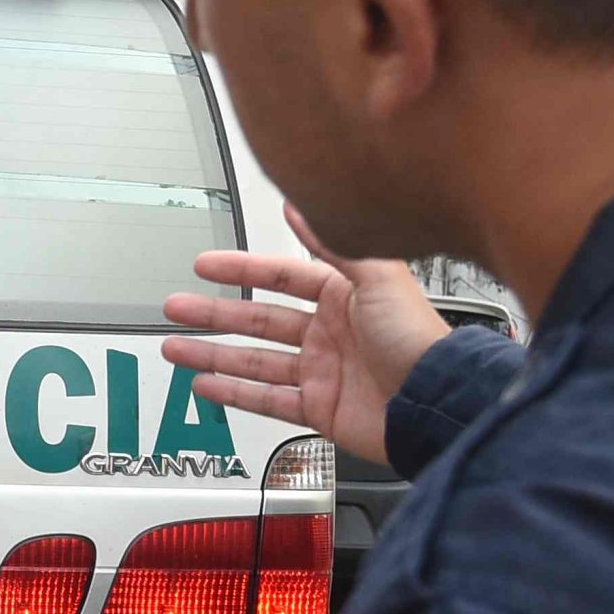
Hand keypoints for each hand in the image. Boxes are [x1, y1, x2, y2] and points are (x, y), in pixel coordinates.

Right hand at [158, 204, 454, 471]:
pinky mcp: (320, 409)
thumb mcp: (376, 276)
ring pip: (254, 361)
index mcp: (343, 296)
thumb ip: (333, 242)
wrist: (437, 402)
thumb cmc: (418, 338)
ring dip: (213, 354)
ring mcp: (323, 372)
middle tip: (177, 307)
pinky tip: (207, 386)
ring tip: (176, 348)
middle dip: (214, 313)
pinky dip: (235, 394)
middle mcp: (330, 332)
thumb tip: (300, 205)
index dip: (241, 270)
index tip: (205, 264)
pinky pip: (267, 399)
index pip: (280, 277)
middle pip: (258, 320)